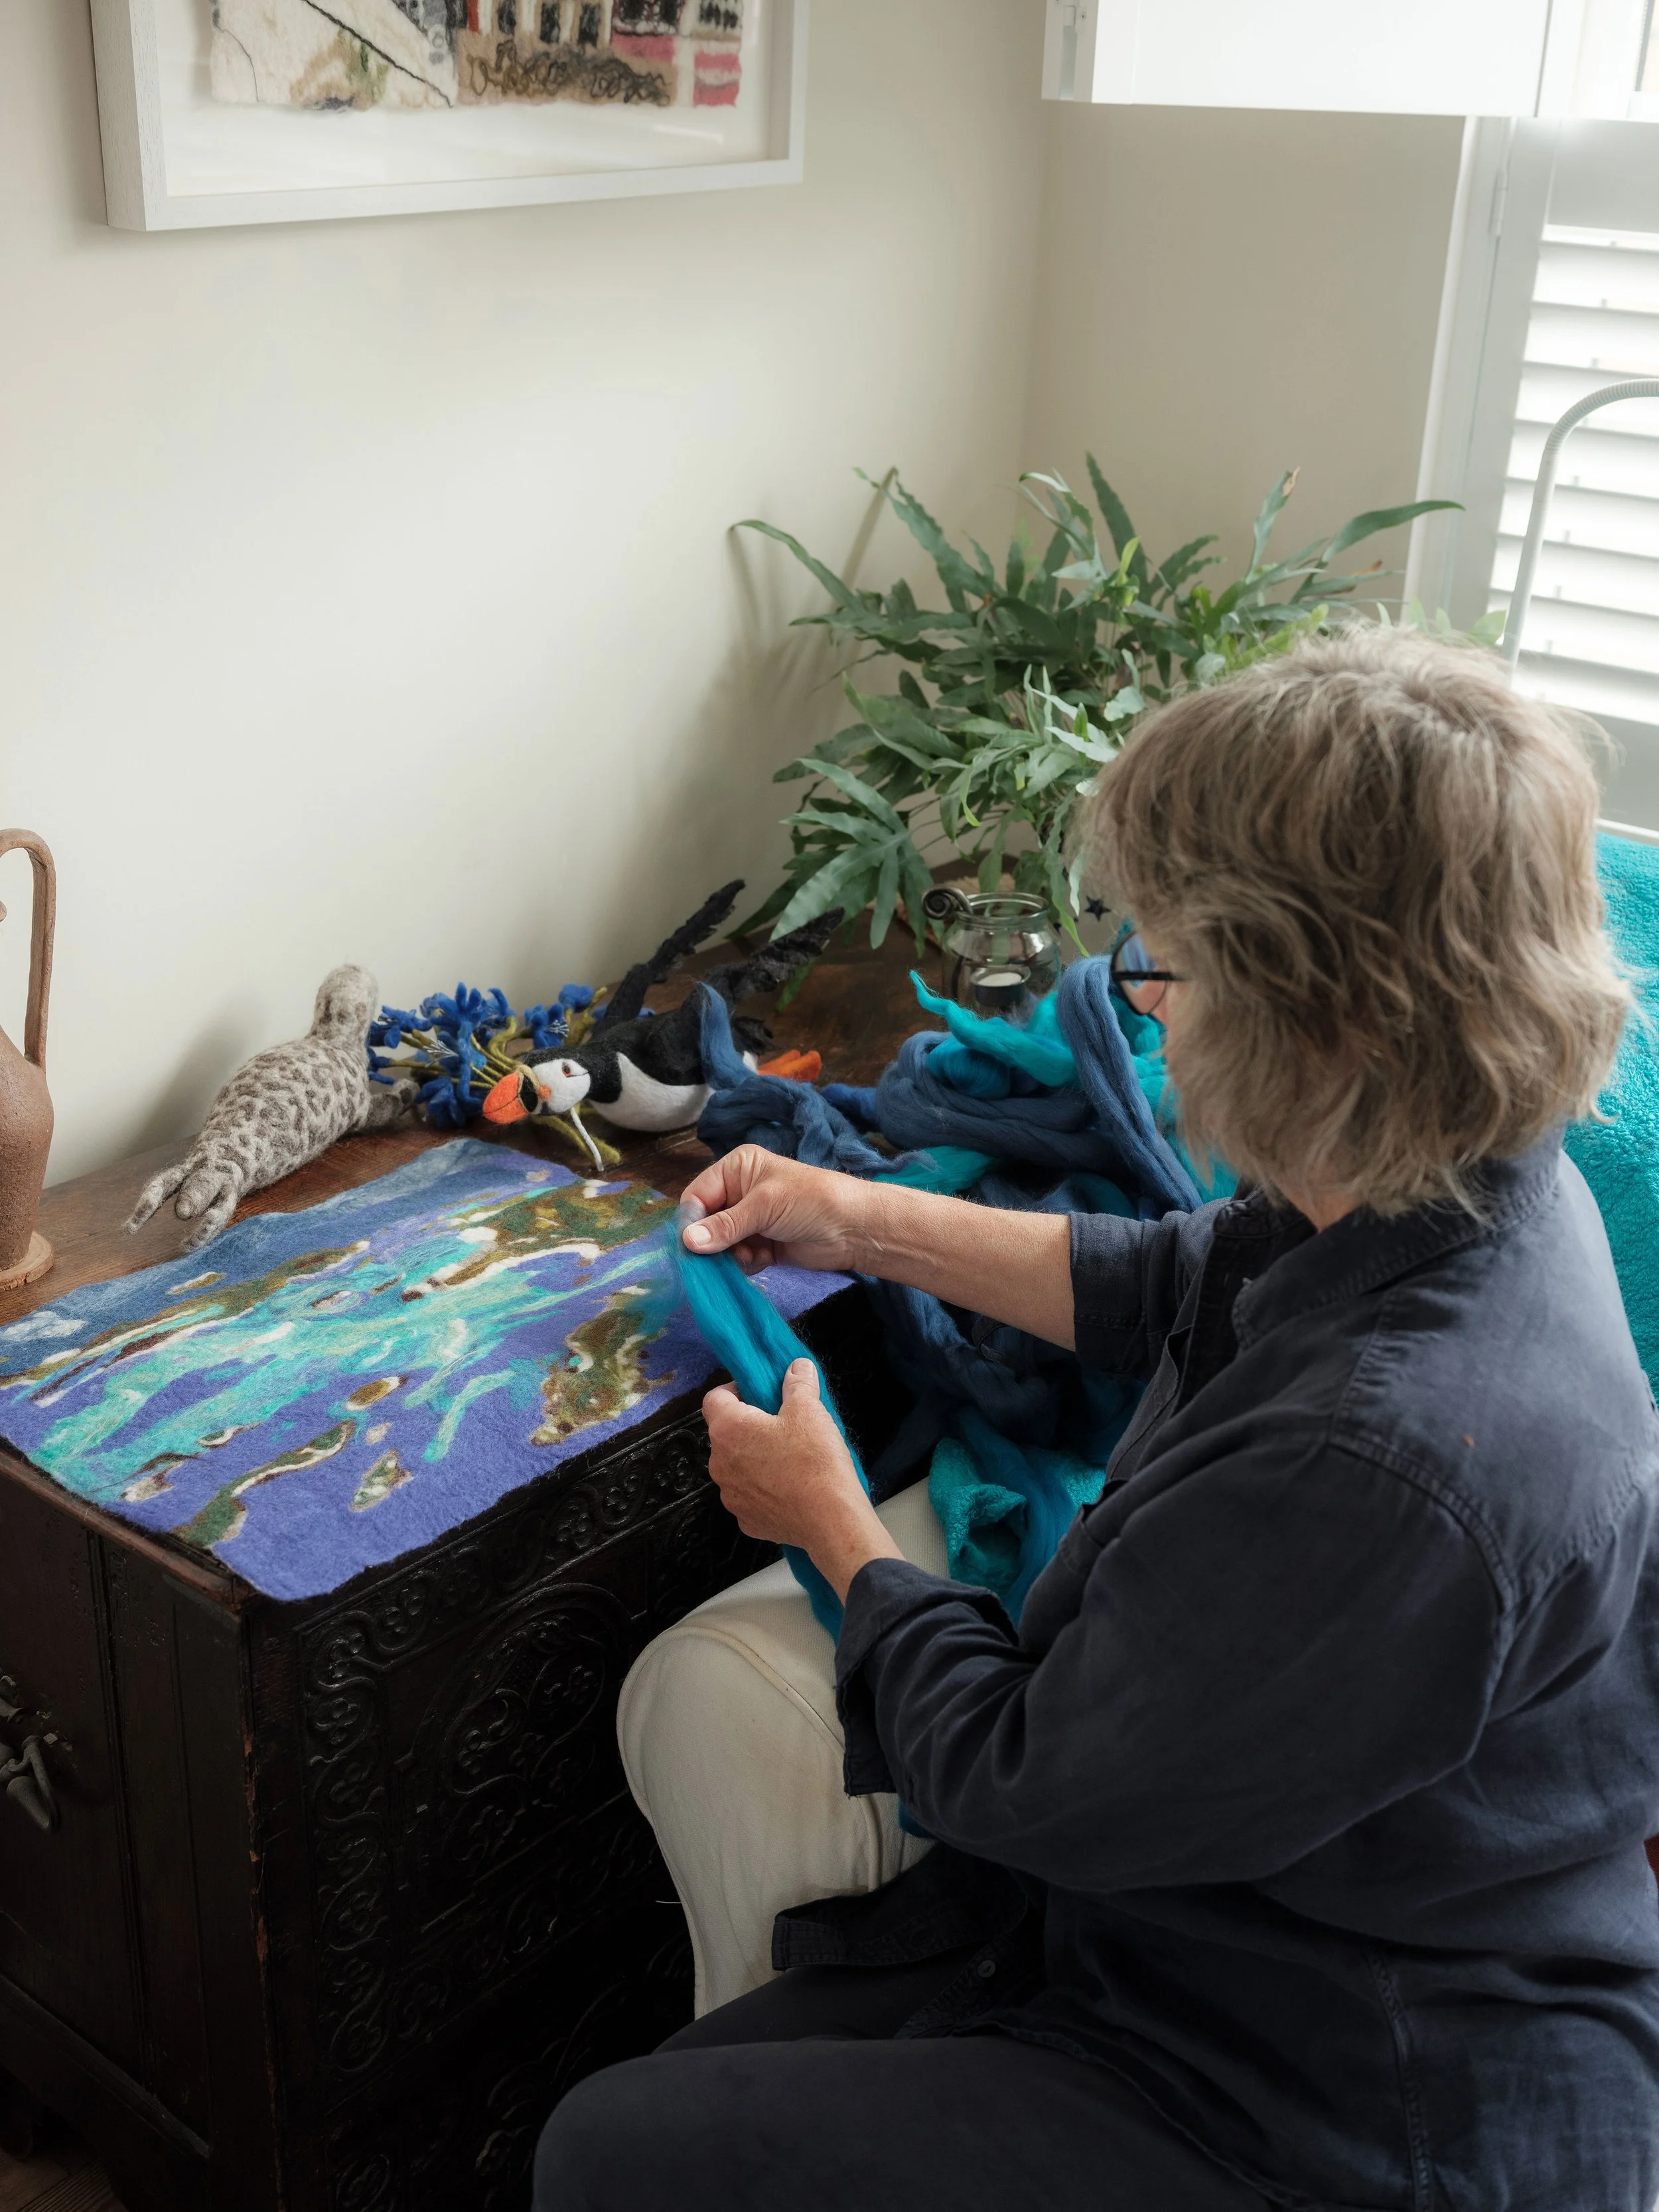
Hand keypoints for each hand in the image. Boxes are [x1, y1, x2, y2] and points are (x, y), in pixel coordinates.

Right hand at [680, 1147, 868, 1275]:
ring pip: (720, 1244)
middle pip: (705, 1222)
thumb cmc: (810, 1201)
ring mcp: (751, 1220)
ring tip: (752, 1255)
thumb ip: (724, 1225)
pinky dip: (746, 1262)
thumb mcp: (764, 1206)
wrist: (854, 1228)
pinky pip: (738, 1258)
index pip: (697, 1195)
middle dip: (712, 1241)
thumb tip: (687, 1243)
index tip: (690, 1246)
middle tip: (721, 1257)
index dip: (692, 1220)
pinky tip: (764, 1259)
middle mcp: (740, 1192)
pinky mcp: (762, 1245)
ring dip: (731, 1255)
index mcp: (737, 1168)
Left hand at [702, 1360, 900, 1600]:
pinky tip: (789, 1488)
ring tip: (788, 1458)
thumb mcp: (810, 1410)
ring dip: (754, 1458)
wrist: (830, 1519)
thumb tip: (796, 1366)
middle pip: (725, 1434)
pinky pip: (749, 1495)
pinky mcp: (746, 1520)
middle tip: (781, 1425)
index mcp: (728, 1430)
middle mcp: (719, 1463)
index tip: (758, 1393)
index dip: (734, 1390)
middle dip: (748, 1426)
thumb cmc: (815, 1459)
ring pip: (736, 1466)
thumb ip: (798, 1383)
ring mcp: (730, 1496)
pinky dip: (763, 1489)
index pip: (714, 1398)